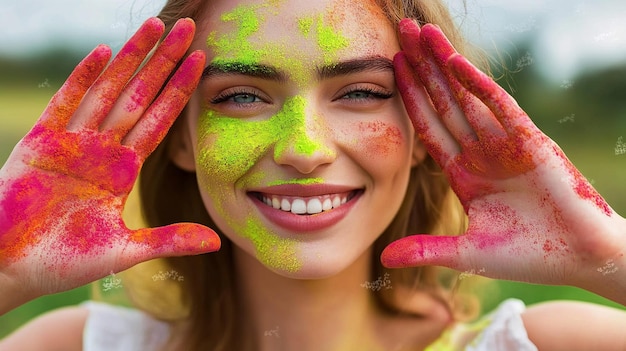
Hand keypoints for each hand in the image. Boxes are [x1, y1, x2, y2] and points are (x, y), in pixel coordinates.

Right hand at [0, 18, 219, 307]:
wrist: (11, 268)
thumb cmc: (64, 262)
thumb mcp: (125, 251)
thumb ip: (168, 240)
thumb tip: (217, 242)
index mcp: (123, 170)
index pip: (160, 120)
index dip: (181, 91)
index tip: (203, 62)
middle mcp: (102, 149)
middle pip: (140, 96)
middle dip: (164, 62)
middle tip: (188, 28)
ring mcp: (72, 142)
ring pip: (108, 90)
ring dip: (131, 58)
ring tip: (155, 26)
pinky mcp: (40, 142)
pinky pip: (65, 103)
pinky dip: (84, 78)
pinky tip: (105, 52)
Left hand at [382, 19, 625, 290]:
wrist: (579, 259)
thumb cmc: (528, 256)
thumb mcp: (467, 253)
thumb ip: (426, 250)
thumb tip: (382, 259)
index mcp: (462, 173)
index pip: (427, 127)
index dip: (408, 98)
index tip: (389, 69)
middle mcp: (479, 152)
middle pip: (442, 102)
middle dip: (421, 68)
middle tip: (400, 31)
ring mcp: (504, 144)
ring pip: (466, 97)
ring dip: (444, 65)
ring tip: (422, 33)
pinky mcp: (531, 142)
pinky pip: (499, 108)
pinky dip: (478, 85)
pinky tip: (455, 62)